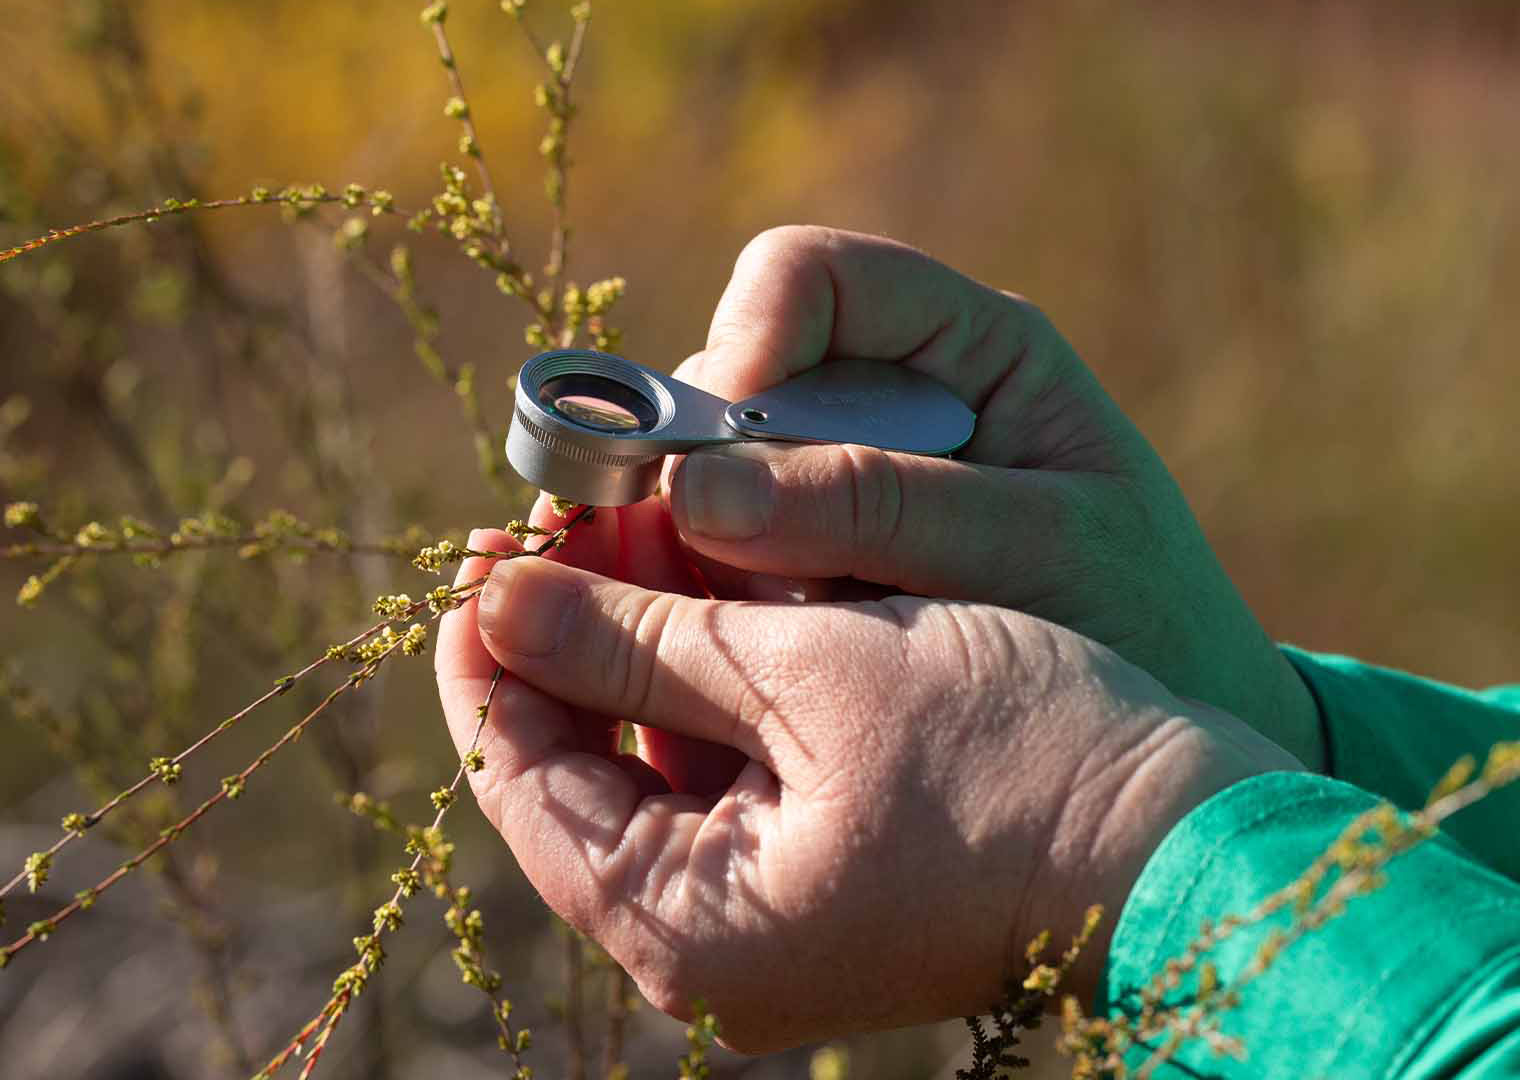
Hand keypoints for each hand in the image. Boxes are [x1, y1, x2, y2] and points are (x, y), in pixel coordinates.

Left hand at [435, 506, 1300, 1051]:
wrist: (1195, 838)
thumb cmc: (1022, 757)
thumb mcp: (812, 672)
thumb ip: (639, 638)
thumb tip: (503, 596)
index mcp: (684, 930)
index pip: (516, 777)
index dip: (489, 648)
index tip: (491, 539)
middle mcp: (701, 957)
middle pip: (572, 772)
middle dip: (572, 631)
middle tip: (577, 508)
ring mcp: (757, 930)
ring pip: (641, 767)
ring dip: (639, 644)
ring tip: (643, 522)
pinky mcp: (809, 892)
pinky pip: (713, 781)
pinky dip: (705, 685)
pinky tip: (713, 585)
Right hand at [661, 226, 1323, 768]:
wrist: (1151, 759)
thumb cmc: (1142, 626)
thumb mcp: (1039, 552)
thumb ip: (885, 509)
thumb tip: (704, 492)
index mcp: (964, 344)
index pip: (807, 278)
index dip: (746, 342)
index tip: (720, 459)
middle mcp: (879, 397)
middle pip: (729, 380)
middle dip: (714, 472)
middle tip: (748, 582)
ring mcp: (829, 484)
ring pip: (701, 475)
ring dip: (710, 552)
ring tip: (796, 634)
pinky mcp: (794, 568)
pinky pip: (705, 558)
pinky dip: (713, 603)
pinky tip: (773, 659)